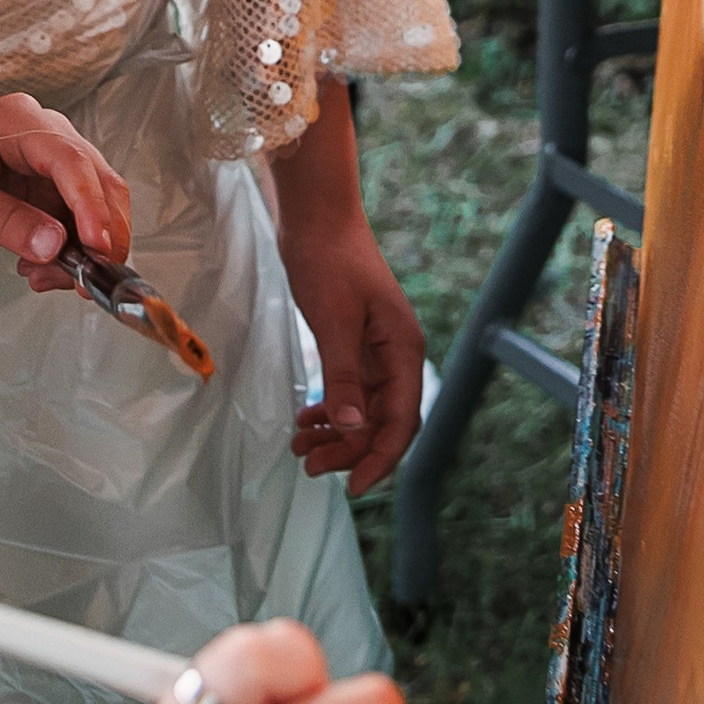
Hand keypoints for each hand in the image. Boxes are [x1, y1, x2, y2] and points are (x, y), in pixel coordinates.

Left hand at [0, 91, 132, 287]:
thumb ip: (2, 220)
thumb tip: (53, 246)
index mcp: (18, 120)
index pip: (70, 159)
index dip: (90, 204)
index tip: (96, 246)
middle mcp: (45, 135)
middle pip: (99, 182)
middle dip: (99, 235)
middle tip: (82, 280)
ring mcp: (52, 165)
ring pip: (98, 209)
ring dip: (85, 252)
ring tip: (44, 279)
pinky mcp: (52, 194)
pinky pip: (80, 227)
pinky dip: (71, 257)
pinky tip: (39, 272)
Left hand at [281, 209, 425, 491]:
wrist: (317, 217)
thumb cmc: (330, 261)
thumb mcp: (334, 321)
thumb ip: (343, 376)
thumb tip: (350, 427)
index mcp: (403, 351)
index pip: (402, 421)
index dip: (380, 457)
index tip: (354, 486)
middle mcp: (396, 356)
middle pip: (382, 421)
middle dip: (349, 449)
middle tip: (309, 466)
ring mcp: (375, 351)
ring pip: (363, 409)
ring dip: (335, 433)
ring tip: (300, 448)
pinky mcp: (353, 343)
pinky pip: (349, 390)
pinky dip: (329, 409)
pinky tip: (306, 420)